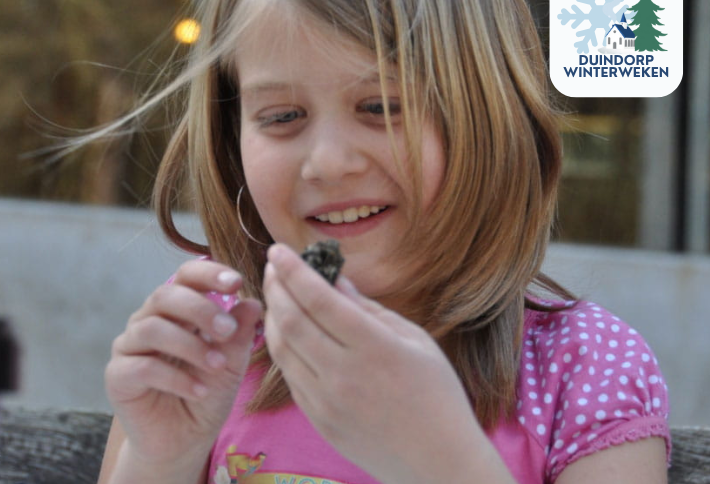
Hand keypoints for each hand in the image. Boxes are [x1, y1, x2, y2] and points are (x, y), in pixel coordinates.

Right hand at [104, 259, 262, 465]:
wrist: (185, 441)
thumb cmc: (207, 394)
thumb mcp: (232, 363)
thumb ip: (239, 334)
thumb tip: (253, 303)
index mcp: (177, 309)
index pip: (185, 276)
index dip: (208, 273)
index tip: (236, 282)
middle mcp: (148, 320)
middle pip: (165, 295)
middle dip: (200, 309)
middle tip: (228, 330)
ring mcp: (129, 347)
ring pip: (152, 328)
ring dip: (190, 345)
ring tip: (218, 366)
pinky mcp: (117, 377)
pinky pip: (142, 367)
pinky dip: (176, 378)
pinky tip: (199, 391)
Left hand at [262, 244, 496, 483]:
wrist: (437, 461)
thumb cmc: (436, 393)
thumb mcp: (414, 340)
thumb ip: (369, 309)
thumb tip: (334, 279)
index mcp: (374, 348)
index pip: (319, 300)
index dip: (294, 270)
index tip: (278, 249)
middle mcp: (343, 374)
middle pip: (291, 320)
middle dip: (275, 286)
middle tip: (272, 265)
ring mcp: (326, 401)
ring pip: (282, 348)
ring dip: (272, 315)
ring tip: (276, 293)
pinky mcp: (318, 420)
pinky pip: (290, 375)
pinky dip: (282, 347)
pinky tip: (286, 330)